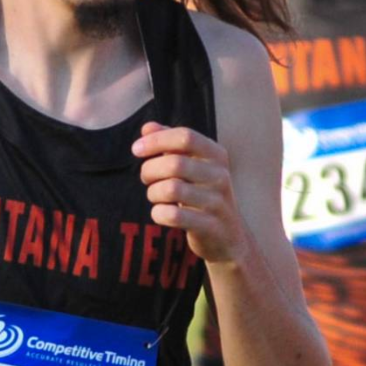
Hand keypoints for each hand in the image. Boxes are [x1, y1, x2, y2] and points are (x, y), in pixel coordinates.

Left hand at [133, 122, 250, 263]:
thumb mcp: (193, 166)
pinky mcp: (209, 226)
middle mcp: (221, 176)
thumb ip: (170, 144)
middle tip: (146, 178)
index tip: (136, 149)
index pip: (186, 136)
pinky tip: (160, 213)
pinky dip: (158, 213)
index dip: (157, 140)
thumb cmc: (203, 195)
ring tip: (155, 196)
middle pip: (175, 163)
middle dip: (150, 170)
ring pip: (171, 189)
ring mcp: (217, 202)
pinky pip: (173, 216)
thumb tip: (147, 128)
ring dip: (153, 193)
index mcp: (217, 155)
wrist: (229, 237)